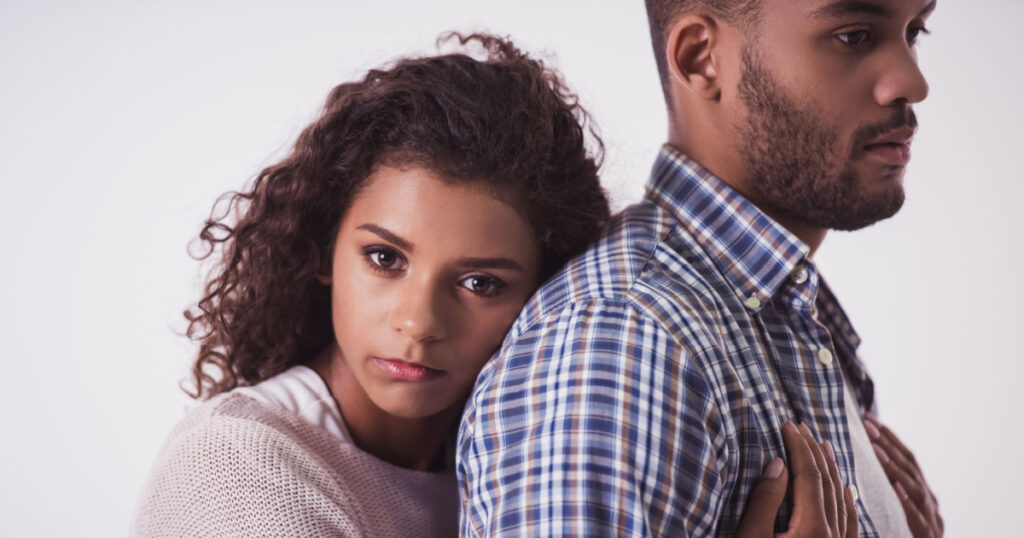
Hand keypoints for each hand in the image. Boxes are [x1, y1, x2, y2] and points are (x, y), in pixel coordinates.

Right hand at [737, 421, 857, 537]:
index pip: (808, 476)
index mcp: (811, 528)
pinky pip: (849, 523)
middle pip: (827, 483)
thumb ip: (765, 502)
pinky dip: (848, 501)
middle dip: (813, 451)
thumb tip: (778, 465)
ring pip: (841, 499)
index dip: (798, 447)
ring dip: (831, 469)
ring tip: (823, 446)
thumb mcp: (751, 537)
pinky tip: (848, 490)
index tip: (788, 426)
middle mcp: (831, 536)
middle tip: (802, 428)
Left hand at [864, 415, 942, 537]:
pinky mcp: (926, 534)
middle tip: (867, 424)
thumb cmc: (909, 535)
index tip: (868, 418)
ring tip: (875, 448)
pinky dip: (907, 501)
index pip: (906, 459)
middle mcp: (929, 501)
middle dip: (888, 444)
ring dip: (894, 467)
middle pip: (910, 467)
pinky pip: (917, 518)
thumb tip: (868, 459)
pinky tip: (896, 487)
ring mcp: (931, 517)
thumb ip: (890, 487)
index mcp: (922, 493)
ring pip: (914, 488)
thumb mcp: (901, 508)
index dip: (889, 438)